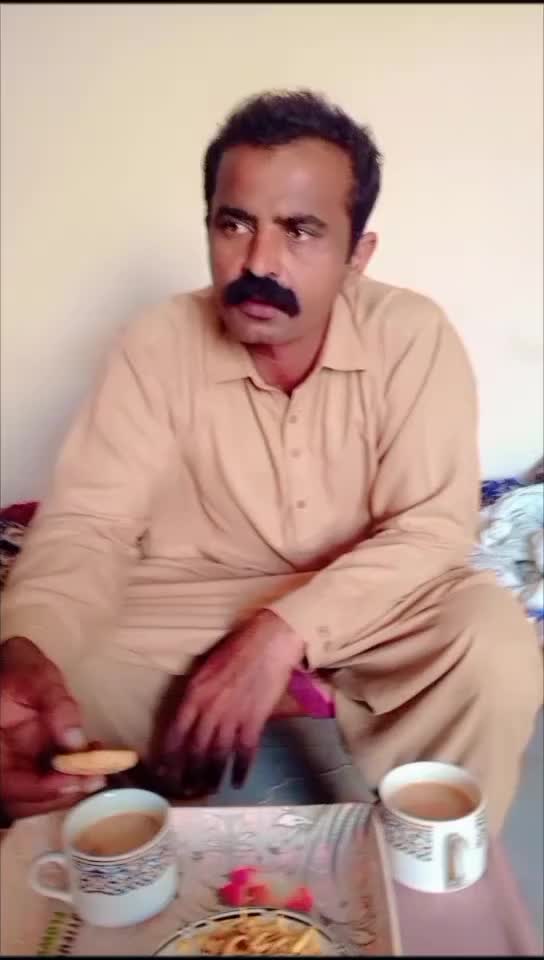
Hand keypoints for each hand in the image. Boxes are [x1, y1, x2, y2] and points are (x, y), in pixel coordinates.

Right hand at [0, 637, 104, 819]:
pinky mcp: (27, 763)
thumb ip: (57, 706)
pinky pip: (48, 779)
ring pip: (37, 795)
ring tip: (100, 766)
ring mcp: (13, 765)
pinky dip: (72, 774)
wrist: (13, 665)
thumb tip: (76, 742)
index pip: (9, 785)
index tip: (75, 780)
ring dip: (70, 787)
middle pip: (24, 799)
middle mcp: (0, 764)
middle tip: (97, 777)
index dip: (42, 789)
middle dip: (61, 793)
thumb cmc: (21, 668)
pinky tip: (94, 758)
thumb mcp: (37, 677)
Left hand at [151, 611, 304, 796]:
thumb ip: (197, 691)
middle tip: (184, 790)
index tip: (163, 771)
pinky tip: (237, 782)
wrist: (269, 641)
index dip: (168, 754)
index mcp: (194, 693)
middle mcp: (209, 708)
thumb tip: (189, 713)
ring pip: (217, 754)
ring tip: (207, 790)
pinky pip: (244, 752)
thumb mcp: (206, 666)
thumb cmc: (238, 647)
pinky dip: (240, 769)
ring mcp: (232, 716)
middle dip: (187, 773)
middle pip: (194, 749)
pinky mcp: (254, 720)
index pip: (175, 731)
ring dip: (211, 776)